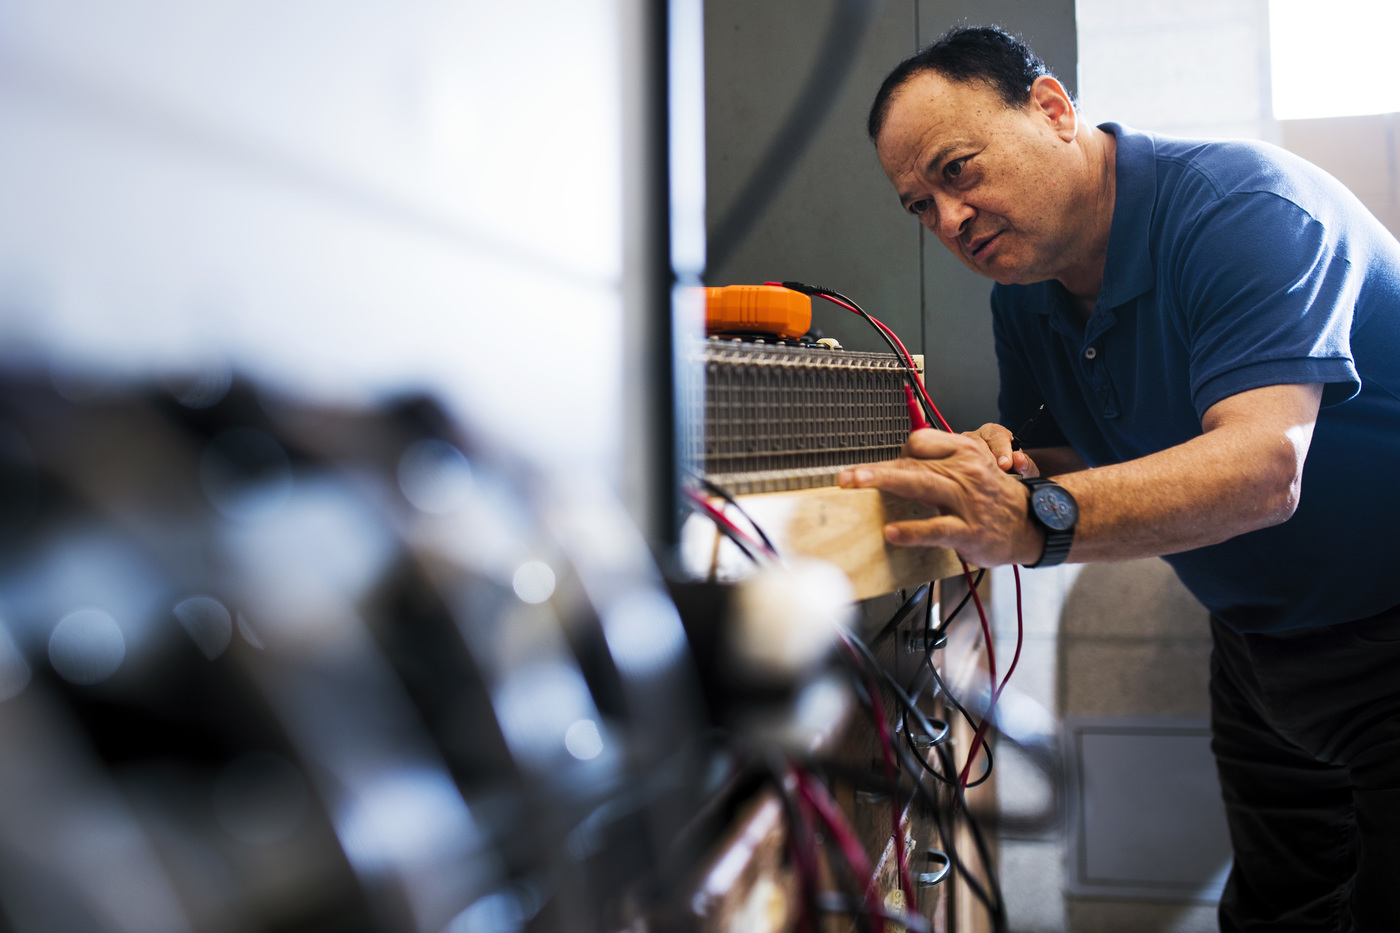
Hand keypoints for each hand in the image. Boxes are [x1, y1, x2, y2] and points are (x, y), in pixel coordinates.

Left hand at [837, 429, 1043, 566]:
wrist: (1033, 523)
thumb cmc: (995, 497)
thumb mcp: (971, 468)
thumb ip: (937, 464)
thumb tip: (896, 466)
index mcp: (963, 451)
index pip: (920, 441)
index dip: (897, 454)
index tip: (878, 468)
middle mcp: (964, 471)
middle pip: (912, 462)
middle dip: (876, 469)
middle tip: (845, 476)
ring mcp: (966, 500)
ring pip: (919, 485)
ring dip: (883, 482)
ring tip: (854, 484)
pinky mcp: (968, 530)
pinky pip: (935, 528)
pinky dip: (912, 531)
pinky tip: (892, 533)